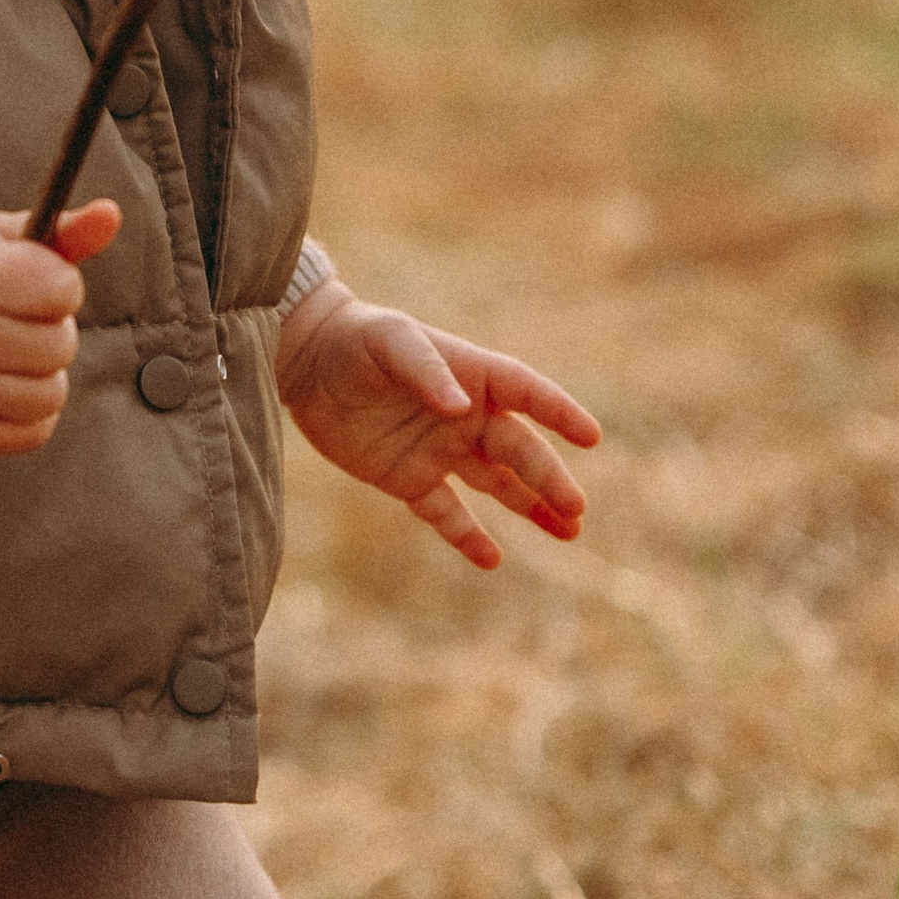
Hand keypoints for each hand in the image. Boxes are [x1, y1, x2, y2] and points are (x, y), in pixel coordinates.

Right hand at [0, 201, 122, 456]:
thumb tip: (112, 214)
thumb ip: (62, 232)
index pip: (64, 289)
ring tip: (7, 354)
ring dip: (42, 374)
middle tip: (12, 320)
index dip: (57, 284)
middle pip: (62, 344)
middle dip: (50, 330)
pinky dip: (30, 412)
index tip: (28, 282)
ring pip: (53, 394)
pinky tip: (0, 387)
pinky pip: (35, 432)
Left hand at [277, 281, 598, 568]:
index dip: (560, 413)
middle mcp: (466, 416)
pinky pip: (446, 512)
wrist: (307, 363)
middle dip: (549, 478)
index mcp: (472, 374)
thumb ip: (426, 370)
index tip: (590, 437)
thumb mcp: (391, 342)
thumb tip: (460, 407)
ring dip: (530, 507)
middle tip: (576, 509)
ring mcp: (441, 450)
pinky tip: (492, 559)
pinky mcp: (410, 479)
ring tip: (567, 531)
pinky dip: (467, 535)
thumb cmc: (356, 339)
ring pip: (497, 484)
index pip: (528, 394)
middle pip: (518, 450)